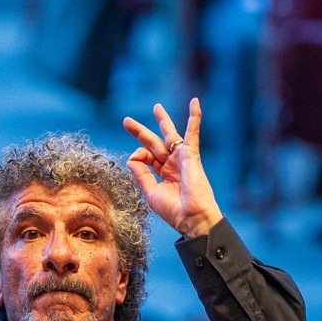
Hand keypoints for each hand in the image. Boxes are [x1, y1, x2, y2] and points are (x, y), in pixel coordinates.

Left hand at [123, 98, 222, 238]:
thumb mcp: (151, 192)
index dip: (137, 156)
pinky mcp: (191, 155)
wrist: (192, 218)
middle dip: (140, 132)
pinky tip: (195, 103)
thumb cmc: (174, 210)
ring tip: (156, 107)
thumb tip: (131, 156)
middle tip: (126, 121)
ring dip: (163, 120)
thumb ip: (141, 174)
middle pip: (154, 143)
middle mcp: (173, 165)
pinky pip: (192, 133)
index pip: (146, 157)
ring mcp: (182, 159)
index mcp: (163, 174)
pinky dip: (194, 118)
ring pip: (170, 135)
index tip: (135, 160)